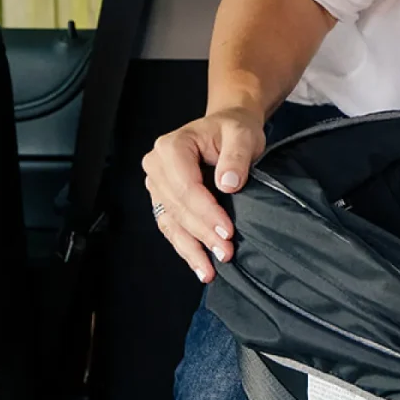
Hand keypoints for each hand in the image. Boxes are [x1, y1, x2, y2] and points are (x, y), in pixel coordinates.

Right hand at [140, 106, 266, 281]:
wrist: (226, 130)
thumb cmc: (233, 130)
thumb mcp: (243, 134)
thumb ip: (237, 156)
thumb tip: (228, 183)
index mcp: (171, 147)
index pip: (186, 186)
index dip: (206, 212)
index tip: (228, 230)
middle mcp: (157, 167)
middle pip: (178, 208)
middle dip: (203, 233)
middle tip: (226, 253)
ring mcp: (157, 186)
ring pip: (172, 223)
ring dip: (192, 248)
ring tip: (211, 270)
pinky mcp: (163, 201)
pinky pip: (171, 228)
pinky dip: (185, 249)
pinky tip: (200, 267)